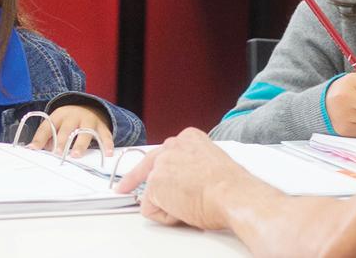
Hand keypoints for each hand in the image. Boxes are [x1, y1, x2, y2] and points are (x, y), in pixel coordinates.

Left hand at [27, 104, 114, 156]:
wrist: (90, 108)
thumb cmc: (68, 121)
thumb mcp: (55, 123)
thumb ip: (45, 137)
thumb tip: (34, 150)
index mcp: (59, 115)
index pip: (48, 126)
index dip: (41, 138)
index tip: (35, 149)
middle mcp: (74, 116)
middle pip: (67, 129)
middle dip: (62, 141)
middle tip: (58, 153)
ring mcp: (89, 121)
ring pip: (85, 132)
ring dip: (80, 144)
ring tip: (76, 155)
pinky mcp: (102, 127)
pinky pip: (105, 135)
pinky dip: (107, 144)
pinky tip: (107, 153)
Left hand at [115, 128, 267, 229]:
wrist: (231, 194)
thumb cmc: (232, 184)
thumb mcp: (213, 162)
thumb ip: (195, 165)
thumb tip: (192, 180)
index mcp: (188, 138)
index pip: (165, 152)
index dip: (158, 167)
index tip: (151, 171)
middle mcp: (171, 147)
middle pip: (147, 165)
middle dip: (134, 179)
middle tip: (123, 187)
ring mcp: (160, 166)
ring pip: (153, 192)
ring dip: (169, 204)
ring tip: (192, 205)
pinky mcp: (153, 186)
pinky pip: (152, 210)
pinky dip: (167, 216)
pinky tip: (184, 211)